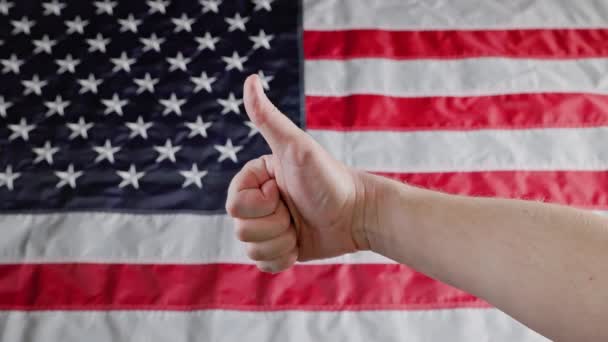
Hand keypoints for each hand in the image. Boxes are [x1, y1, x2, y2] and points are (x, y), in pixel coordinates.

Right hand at [225, 75, 370, 272]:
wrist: (359, 213)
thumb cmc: (330, 178)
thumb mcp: (297, 147)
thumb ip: (268, 118)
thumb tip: (250, 78)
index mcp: (255, 179)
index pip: (234, 205)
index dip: (260, 205)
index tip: (284, 191)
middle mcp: (258, 202)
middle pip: (240, 229)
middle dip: (273, 226)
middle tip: (297, 212)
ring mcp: (267, 226)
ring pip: (250, 249)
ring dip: (280, 243)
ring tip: (301, 228)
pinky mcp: (278, 248)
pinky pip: (262, 264)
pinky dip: (282, 259)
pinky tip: (299, 245)